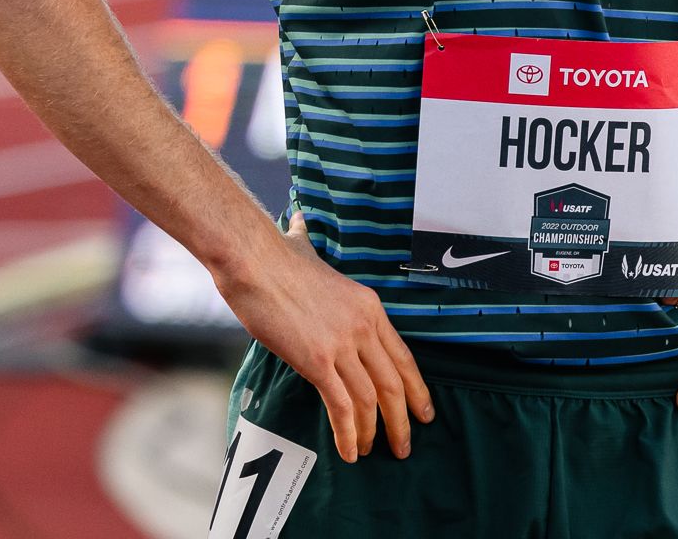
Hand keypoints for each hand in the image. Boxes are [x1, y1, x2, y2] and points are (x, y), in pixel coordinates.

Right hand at [214, 219, 433, 463]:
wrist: (253, 259)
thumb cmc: (272, 255)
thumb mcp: (305, 248)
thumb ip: (307, 242)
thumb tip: (296, 223)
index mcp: (369, 306)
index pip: (403, 357)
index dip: (416, 389)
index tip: (424, 412)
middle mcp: (364, 326)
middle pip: (394, 384)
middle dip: (402, 420)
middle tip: (404, 447)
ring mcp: (343, 344)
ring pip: (372, 400)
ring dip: (374, 433)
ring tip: (370, 453)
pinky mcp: (318, 360)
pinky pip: (342, 407)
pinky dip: (348, 433)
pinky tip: (348, 452)